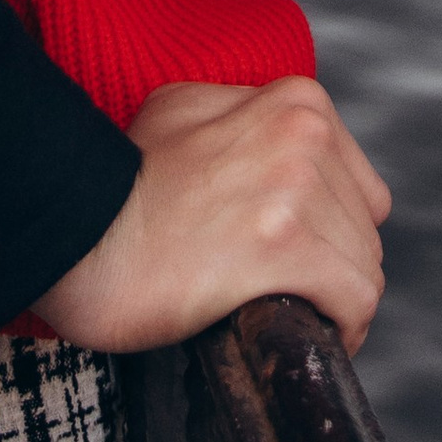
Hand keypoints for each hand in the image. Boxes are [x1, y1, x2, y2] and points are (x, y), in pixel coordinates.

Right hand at [33, 77, 391, 356]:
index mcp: (294, 100)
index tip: (300, 263)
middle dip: (331, 267)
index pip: (356, 182)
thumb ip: (243, 114)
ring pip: (364, 264)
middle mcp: (304, 132)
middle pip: (363, 226)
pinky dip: (344, 329)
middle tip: (287, 298)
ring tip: (293, 321)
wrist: (78, 235)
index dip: (331, 230)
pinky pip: (356, 299)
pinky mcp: (284, 247)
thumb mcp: (183, 110)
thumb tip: (280, 145)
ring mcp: (296, 187)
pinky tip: (313, 340)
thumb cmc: (119, 182)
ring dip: (335, 302)